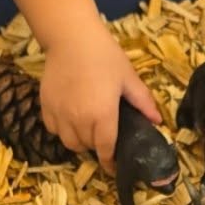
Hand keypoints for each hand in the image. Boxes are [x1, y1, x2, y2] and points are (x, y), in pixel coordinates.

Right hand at [40, 26, 160, 169]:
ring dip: (79, 141)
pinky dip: (62, 130)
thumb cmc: (104, 55)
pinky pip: (53, 129)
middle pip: (87, 147)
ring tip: (86, 130)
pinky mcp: (45, 106)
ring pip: (68, 142)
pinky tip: (69, 119)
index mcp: (102, 116)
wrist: (71, 37)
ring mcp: (60, 114)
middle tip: (103, 137)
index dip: (109, 162)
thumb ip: (142, 101)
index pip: (105, 149)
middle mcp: (79, 120)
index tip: (113, 167)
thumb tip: (158, 121)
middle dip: (96, 147)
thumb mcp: (128, 77)